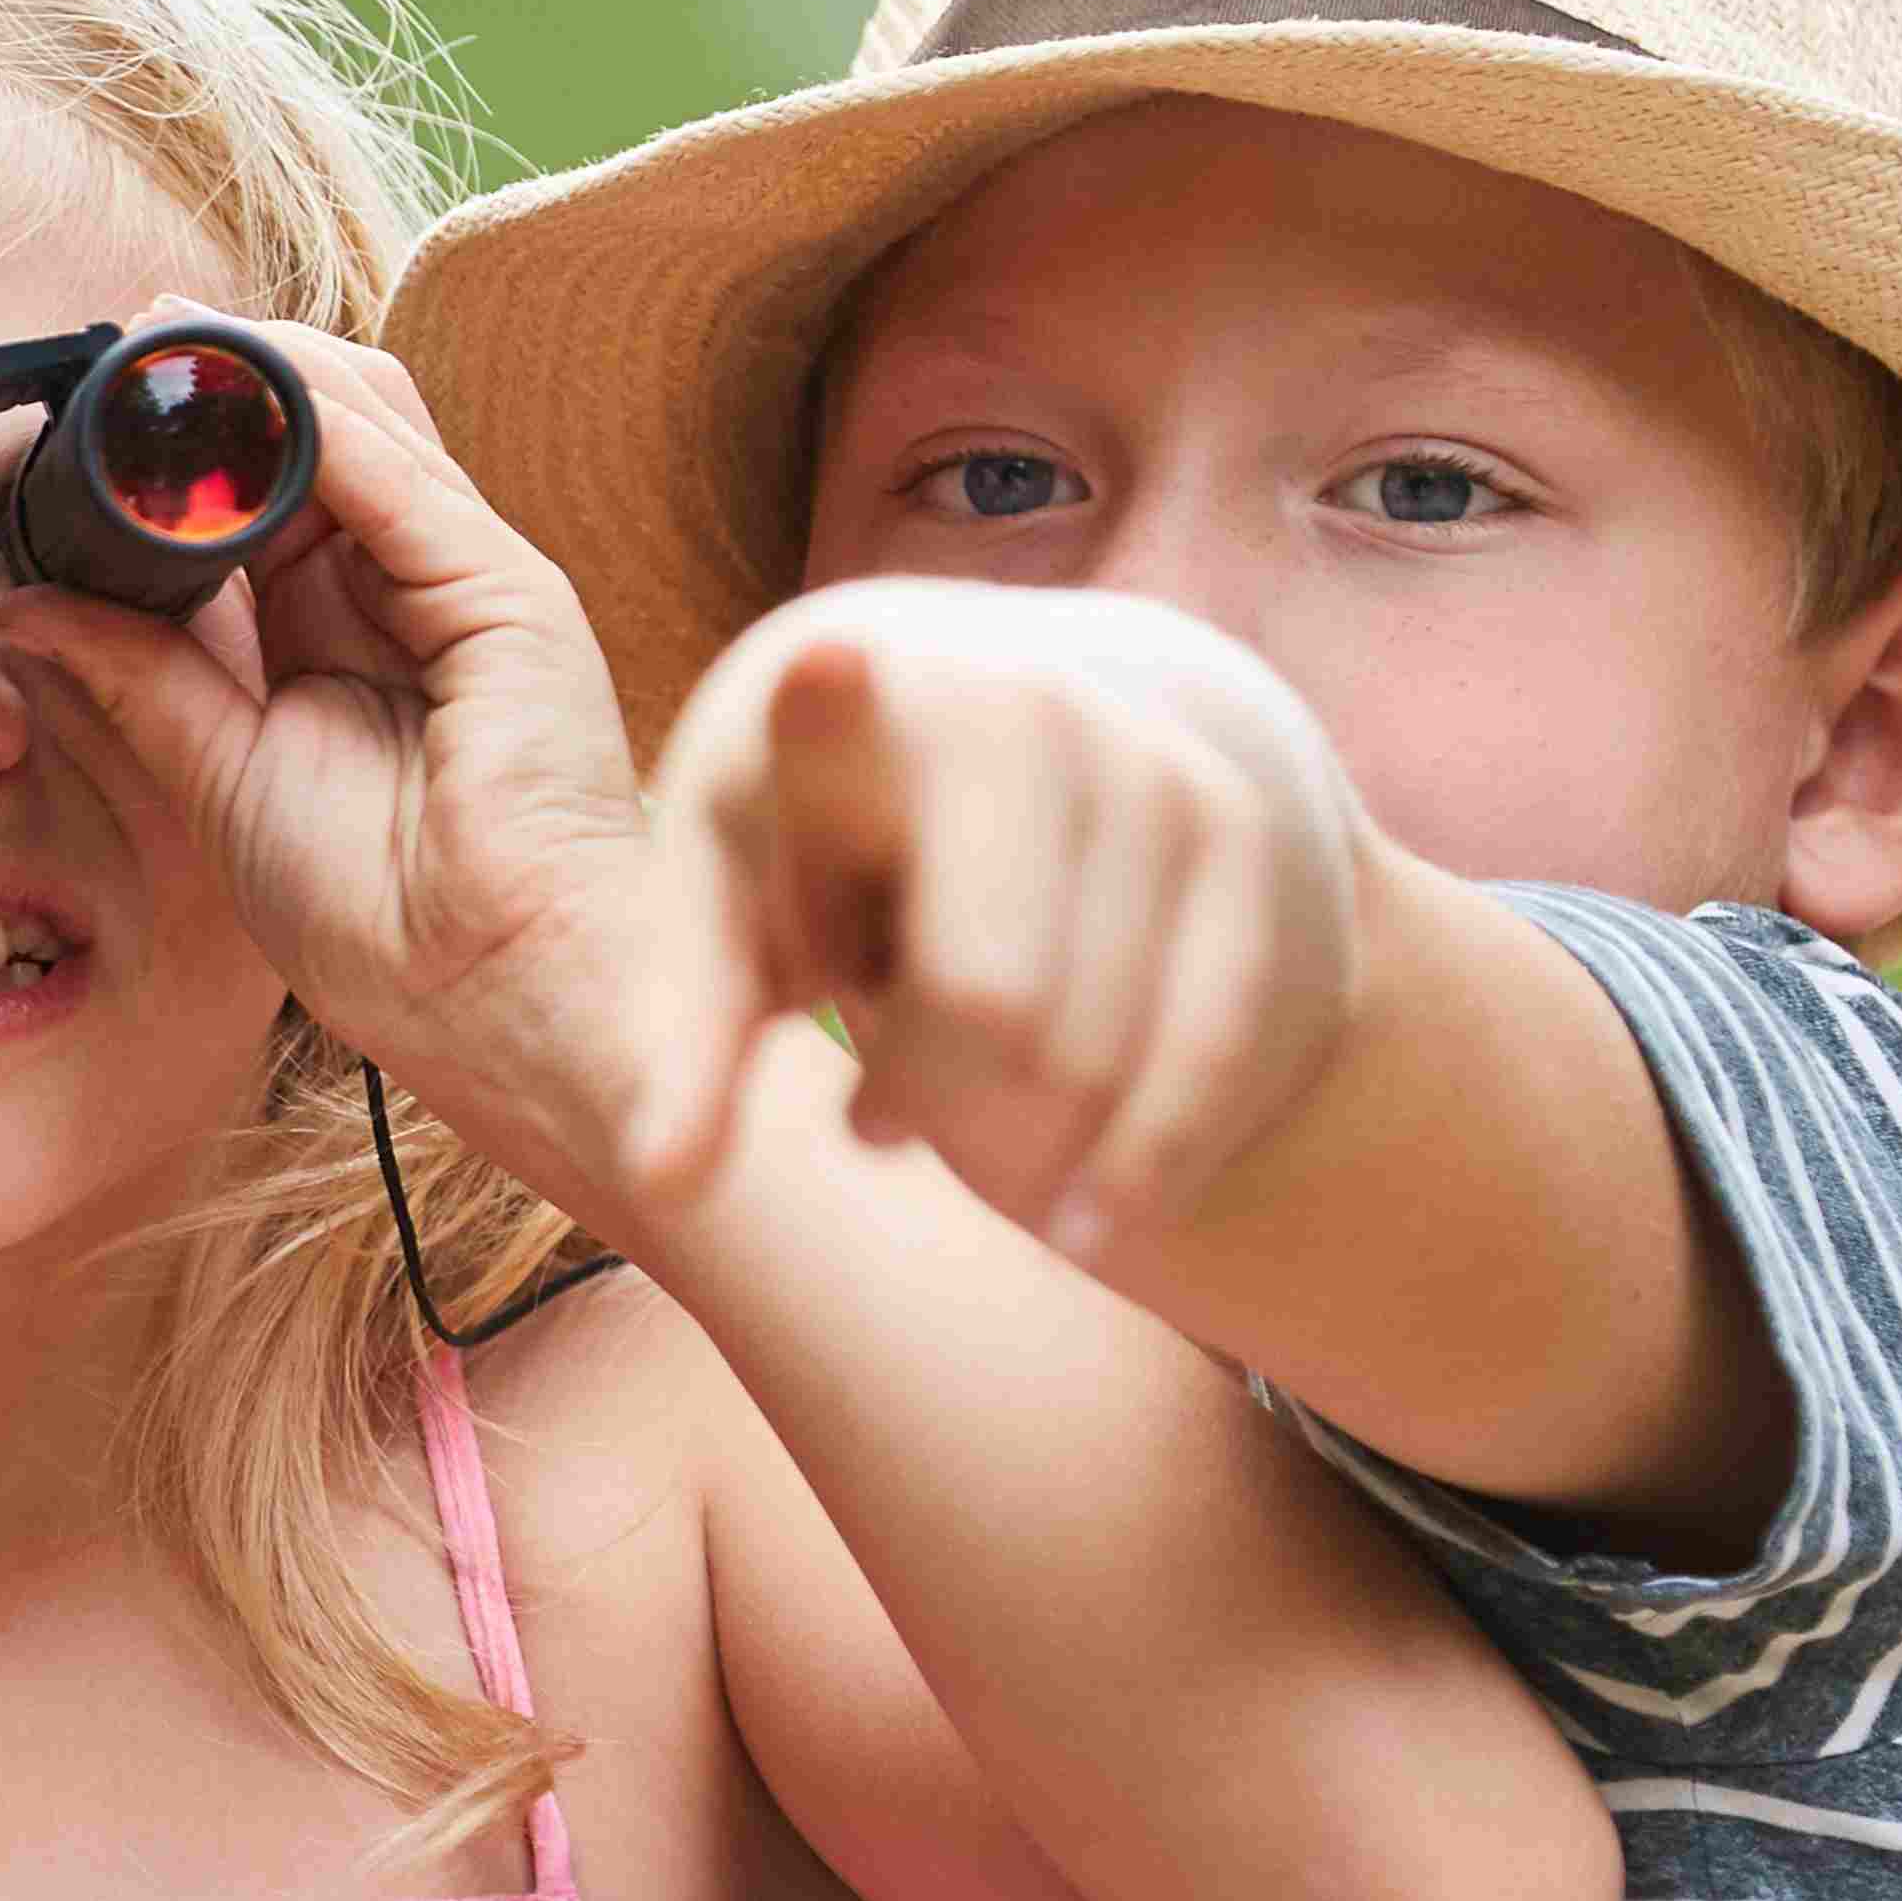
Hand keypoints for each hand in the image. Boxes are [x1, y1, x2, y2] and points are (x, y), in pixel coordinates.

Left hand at [0, 303, 678, 1205]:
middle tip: (122, 348)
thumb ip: (140, 679)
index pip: (275, 496)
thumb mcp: (223, 779)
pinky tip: (243, 395)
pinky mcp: (508, 595)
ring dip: (265, 375)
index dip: (189, 449)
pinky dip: (319, 423)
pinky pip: (403, 480)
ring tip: (165, 344)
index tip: (92, 411)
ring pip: (372, 429)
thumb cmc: (388, 929)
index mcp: (355, 635)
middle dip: (226, 384)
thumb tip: (27, 608)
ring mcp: (472, 583)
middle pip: (328, 437)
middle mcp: (418, 594)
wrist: (497, 1002)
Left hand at [628, 580, 1368, 1263]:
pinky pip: (1211, 1049)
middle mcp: (1027, 702)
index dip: (831, 705)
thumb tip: (661, 1188)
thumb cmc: (809, 832)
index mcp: (853, 692)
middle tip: (869, 1122)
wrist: (996, 710)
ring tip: (954, 1121)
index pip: (838, 725)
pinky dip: (1148, 1163)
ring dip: (1021, 1138)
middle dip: (917, 1100)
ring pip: (1096, 1051)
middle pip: (987, 1006)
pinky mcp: (1240, 833)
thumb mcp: (721, 901)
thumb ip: (687, 1034)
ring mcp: (1149, 763)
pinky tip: (1088, 1227)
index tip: (828, 672)